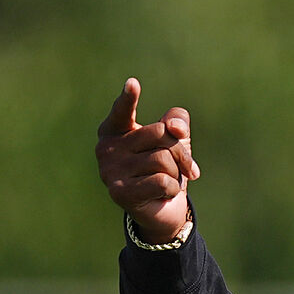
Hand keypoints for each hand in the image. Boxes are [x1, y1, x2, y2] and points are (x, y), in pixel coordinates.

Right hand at [95, 78, 200, 243]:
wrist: (161, 210)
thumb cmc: (164, 169)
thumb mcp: (174, 141)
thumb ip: (177, 123)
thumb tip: (175, 128)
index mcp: (113, 130)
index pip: (122, 111)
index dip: (128, 98)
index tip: (133, 83)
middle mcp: (106, 148)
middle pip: (160, 134)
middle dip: (181, 151)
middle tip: (187, 167)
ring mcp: (109, 171)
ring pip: (163, 159)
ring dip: (177, 173)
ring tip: (169, 180)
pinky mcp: (119, 193)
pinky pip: (162, 181)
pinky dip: (172, 188)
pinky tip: (163, 193)